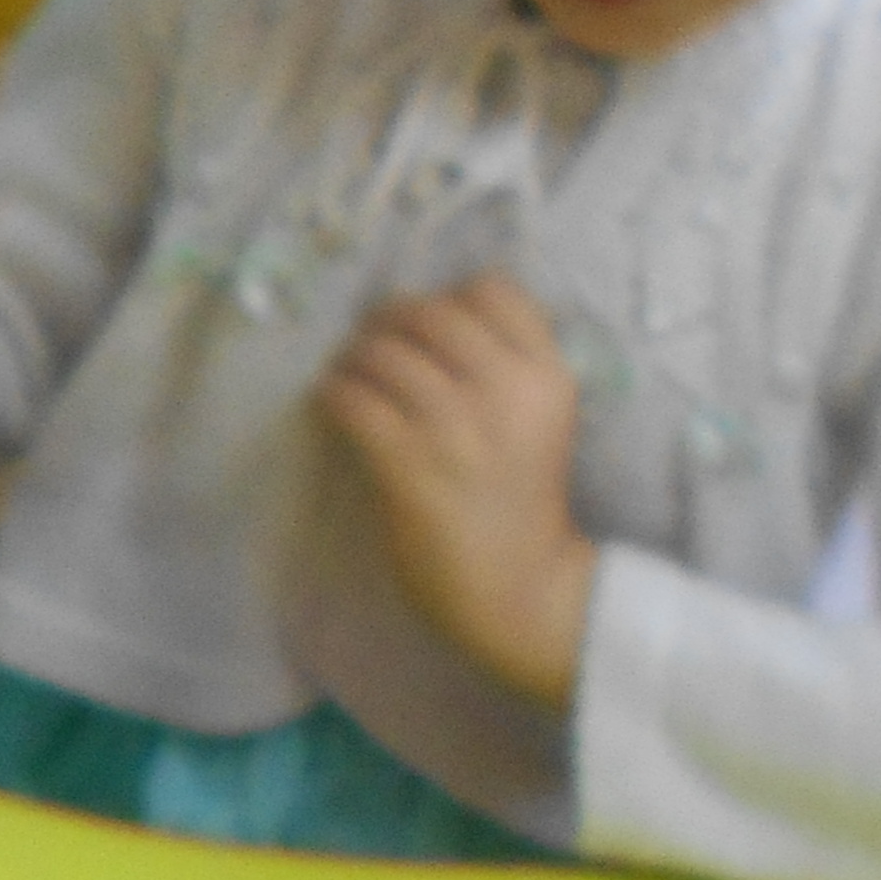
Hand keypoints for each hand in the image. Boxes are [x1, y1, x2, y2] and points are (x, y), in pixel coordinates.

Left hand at [318, 273, 596, 707]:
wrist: (522, 591)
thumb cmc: (522, 504)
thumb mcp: (541, 420)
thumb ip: (506, 368)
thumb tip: (428, 317)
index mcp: (547, 375)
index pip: (492, 288)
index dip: (450, 298)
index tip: (429, 327)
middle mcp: (505, 392)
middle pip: (429, 312)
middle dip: (389, 321)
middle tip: (370, 344)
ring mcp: (456, 429)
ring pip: (384, 352)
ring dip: (354, 358)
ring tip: (348, 374)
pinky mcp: (409, 466)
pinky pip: (353, 400)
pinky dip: (334, 395)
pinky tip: (333, 405)